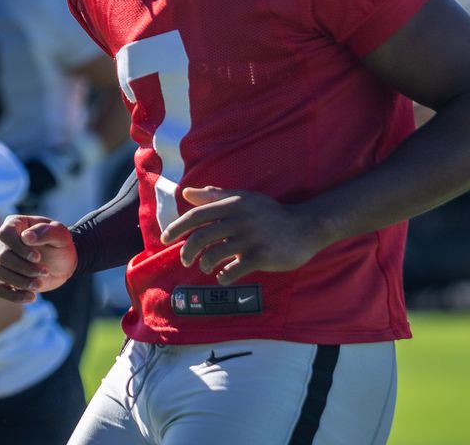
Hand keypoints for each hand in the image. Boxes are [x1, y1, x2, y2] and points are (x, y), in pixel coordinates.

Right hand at [0, 214, 76, 302]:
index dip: (19, 248)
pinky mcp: (4, 278)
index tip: (38, 257)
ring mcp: (1, 260)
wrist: (64, 262)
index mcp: (14, 224)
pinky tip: (32, 297)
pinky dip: (13, 295)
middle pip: (2, 256)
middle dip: (24, 267)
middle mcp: (3, 241)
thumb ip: (46, 232)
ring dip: (19, 281)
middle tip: (45, 272)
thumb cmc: (61, 244)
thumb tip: (26, 237)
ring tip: (39, 284)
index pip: (5, 234)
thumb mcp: (61, 235)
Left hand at [160, 187, 326, 284]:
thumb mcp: (244, 199)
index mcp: (233, 204)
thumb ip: (215, 196)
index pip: (197, 215)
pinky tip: (225, 276)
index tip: (165, 239)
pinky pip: (233, 269)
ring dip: (206, 264)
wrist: (305, 226)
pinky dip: (224, 276)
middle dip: (188, 251)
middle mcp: (239, 219)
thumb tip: (187, 192)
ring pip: (215, 255)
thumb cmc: (270, 213)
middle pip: (202, 237)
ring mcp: (251, 238)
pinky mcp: (261, 256)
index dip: (178, 228)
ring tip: (207, 267)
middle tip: (185, 260)